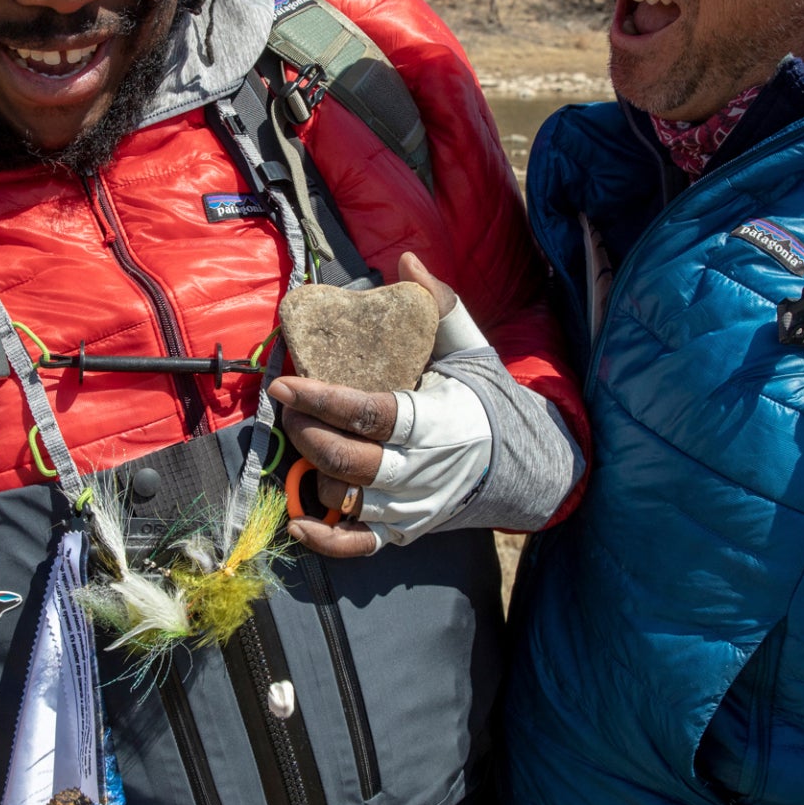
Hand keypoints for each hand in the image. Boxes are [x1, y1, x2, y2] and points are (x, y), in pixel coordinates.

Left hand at [269, 253, 460, 558]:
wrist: (519, 462)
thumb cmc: (483, 399)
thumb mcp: (469, 349)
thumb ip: (440, 305)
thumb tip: (407, 259)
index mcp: (433, 421)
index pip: (368, 414)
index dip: (320, 399)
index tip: (283, 382)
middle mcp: (419, 469)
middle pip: (347, 460)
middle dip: (306, 432)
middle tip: (289, 407)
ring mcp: (410, 506)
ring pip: (346, 497)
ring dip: (313, 471)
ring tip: (303, 440)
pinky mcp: (405, 531)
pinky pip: (359, 545)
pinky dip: (325, 540)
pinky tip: (298, 522)